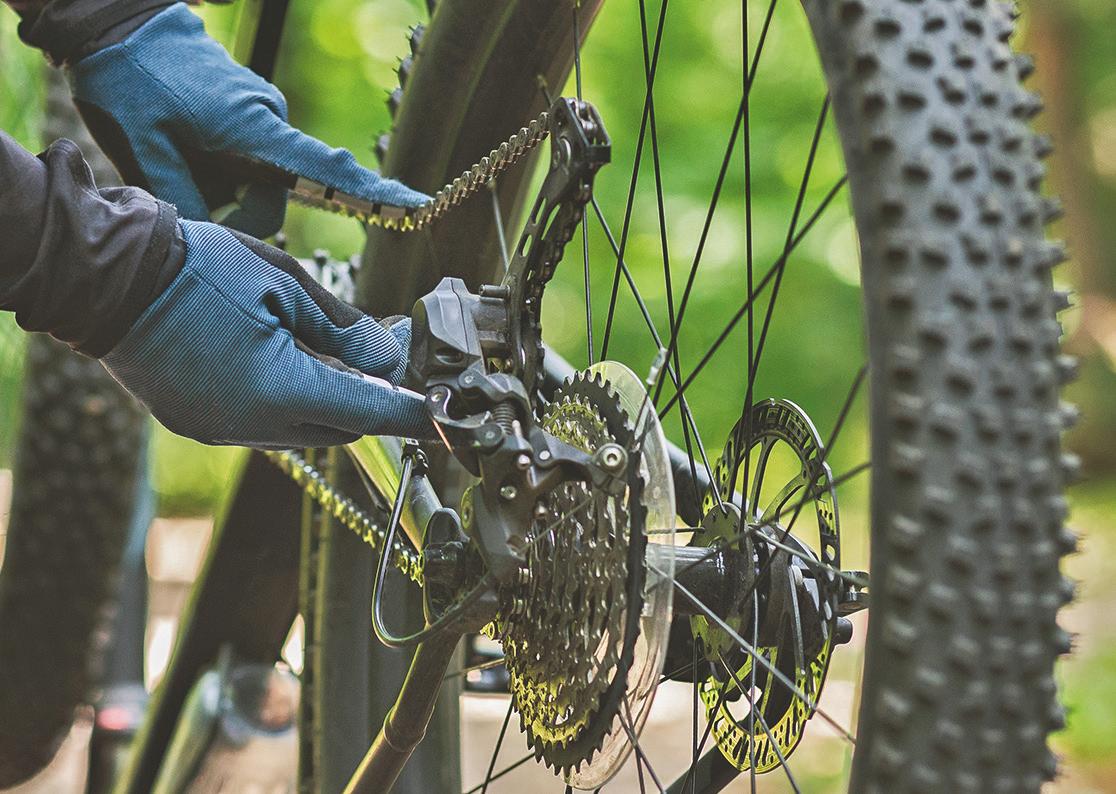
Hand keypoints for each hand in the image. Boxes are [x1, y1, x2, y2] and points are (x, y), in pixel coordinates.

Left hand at [67, 4, 427, 237]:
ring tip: (175, 157)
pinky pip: (247, 162)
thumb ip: (182, 196)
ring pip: (256, 183)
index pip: (325, 167)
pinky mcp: (249, 115)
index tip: (417, 205)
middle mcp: (268, 122)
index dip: (372, 192)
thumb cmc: (131, 79)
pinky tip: (185, 146)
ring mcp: (260, 118)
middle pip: (271, 199)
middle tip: (181, 192)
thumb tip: (214, 240)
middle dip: (231, 211)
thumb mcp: (143, 145)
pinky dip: (219, 169)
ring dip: (219, 188)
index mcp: (253, 127)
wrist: (123, 26)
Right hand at [102, 220, 432, 447]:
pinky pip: (262, 426)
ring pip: (302, 430)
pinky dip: (287, 403)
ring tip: (334, 352)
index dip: (415, 416)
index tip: (447, 419)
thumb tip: (391, 357)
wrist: (104, 277)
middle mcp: (252, 426)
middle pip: (341, 428)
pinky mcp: (198, 425)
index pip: (372, 413)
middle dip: (372, 400)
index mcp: (280, 391)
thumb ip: (345, 329)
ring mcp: (221, 431)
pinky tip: (285, 361)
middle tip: (388, 358)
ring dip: (328, 401)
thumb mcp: (286, 285)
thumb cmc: (197, 269)